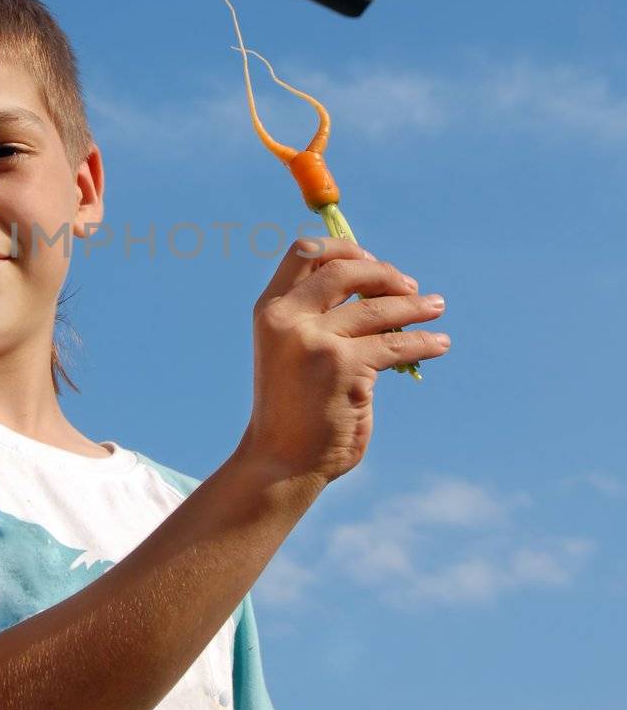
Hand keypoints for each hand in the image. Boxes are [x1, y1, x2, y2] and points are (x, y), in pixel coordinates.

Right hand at [238, 237, 449, 489]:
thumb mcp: (291, 350)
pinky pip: (396, 346)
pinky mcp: (345, 368)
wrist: (281, 461)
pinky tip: (440, 344)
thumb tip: (376, 283)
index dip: (344, 248)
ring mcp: (316, 342)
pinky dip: (425, 342)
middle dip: (384, 273)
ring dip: (415, 305)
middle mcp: (288, 319)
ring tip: (437, 306)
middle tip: (410, 287)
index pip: (305, 253)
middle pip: (345, 270)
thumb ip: (316, 317)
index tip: (371, 259)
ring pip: (378, 308)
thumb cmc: (292, 407)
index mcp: (270, 310)